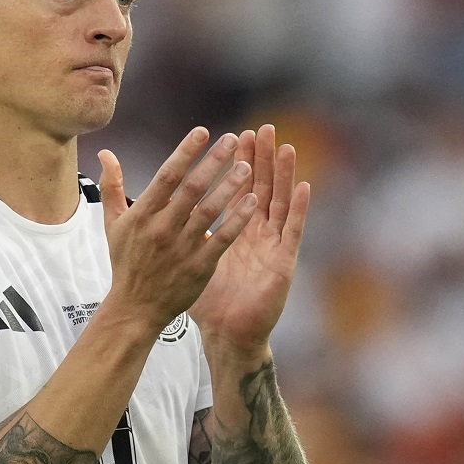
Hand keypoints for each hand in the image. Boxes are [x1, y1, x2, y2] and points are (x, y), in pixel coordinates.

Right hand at [97, 128, 258, 333]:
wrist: (135, 308)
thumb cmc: (125, 262)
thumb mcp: (113, 224)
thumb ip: (112, 186)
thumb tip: (106, 153)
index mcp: (142, 214)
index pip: (166, 176)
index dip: (186, 152)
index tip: (203, 132)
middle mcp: (162, 228)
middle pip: (191, 188)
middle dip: (214, 162)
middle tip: (234, 140)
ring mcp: (181, 248)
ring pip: (209, 211)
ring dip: (230, 187)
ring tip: (248, 166)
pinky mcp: (199, 267)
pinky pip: (222, 239)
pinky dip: (237, 220)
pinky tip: (251, 201)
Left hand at [189, 125, 309, 350]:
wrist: (228, 333)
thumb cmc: (209, 299)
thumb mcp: (191, 257)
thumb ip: (177, 230)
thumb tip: (159, 209)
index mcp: (233, 229)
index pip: (234, 188)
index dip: (233, 163)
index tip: (230, 136)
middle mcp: (255, 232)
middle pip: (259, 187)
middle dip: (260, 158)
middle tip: (261, 129)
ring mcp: (271, 245)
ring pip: (279, 202)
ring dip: (283, 175)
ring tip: (285, 147)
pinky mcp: (283, 261)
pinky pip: (293, 230)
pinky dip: (299, 208)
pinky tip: (303, 186)